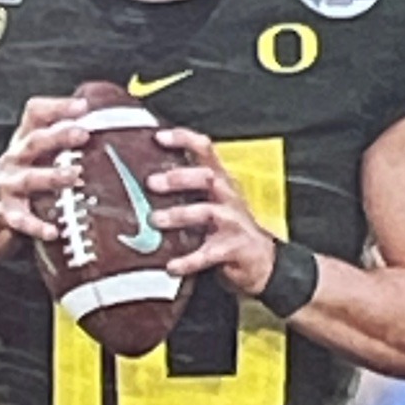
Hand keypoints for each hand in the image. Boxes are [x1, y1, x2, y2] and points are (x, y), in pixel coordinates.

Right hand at [0, 95, 89, 260]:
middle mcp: (13, 160)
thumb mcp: (39, 162)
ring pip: (29, 178)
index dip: (57, 106)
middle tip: (82, 134)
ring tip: (74, 176)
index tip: (83, 106)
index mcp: (24, 144)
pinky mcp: (3, 214)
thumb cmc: (24, 188)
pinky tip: (52, 231)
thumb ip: (63, 148)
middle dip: (58, 136)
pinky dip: (36, 226)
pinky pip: (20, 219)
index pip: (35, 114)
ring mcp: (6, 186)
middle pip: (33, 141)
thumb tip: (107, 134)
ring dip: (52, 176)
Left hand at [147, 126, 277, 295]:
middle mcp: (227, 196)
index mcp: (220, 180)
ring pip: (207, 212)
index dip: (184, 140)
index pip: (205, 150)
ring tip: (156, 220)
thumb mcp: (212, 199)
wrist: (260, 260)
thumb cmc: (228, 226)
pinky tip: (171, 266)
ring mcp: (232, 222)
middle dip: (179, 178)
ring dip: (179, 214)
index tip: (159, 137)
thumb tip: (144, 177)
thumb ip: (186, 187)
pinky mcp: (233, 249)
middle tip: (152, 183)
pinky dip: (188, 260)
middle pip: (206, 178)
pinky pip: (208, 254)